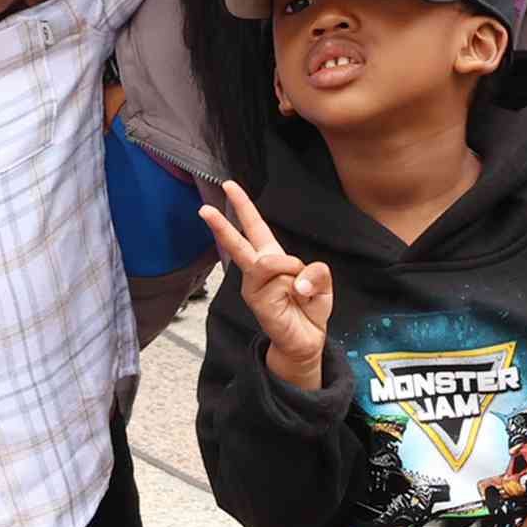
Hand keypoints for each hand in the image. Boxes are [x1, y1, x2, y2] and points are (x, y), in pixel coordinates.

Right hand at [198, 180, 331, 389]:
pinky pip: (277, 279)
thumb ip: (317, 272)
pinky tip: (295, 298)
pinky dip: (294, 284)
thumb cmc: (309, 308)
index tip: (228, 186)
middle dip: (221, 224)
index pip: (255, 227)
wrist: (306, 340)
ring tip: (298, 288)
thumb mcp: (323, 284)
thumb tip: (296, 281)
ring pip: (269, 260)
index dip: (243, 205)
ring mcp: (253, 285)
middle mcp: (257, 269)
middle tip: (203, 208)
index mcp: (271, 258)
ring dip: (290, 268)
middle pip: (238, 241)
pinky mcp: (255, 300)